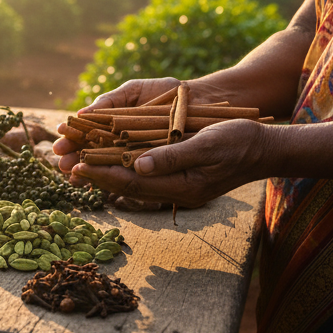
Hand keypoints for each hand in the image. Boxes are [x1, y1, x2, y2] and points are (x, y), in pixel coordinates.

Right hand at [52, 78, 180, 173]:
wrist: (199, 99)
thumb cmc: (166, 91)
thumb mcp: (133, 91)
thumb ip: (109, 101)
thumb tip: (81, 114)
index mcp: (113, 126)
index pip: (86, 137)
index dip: (71, 143)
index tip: (58, 145)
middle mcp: (122, 144)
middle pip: (92, 156)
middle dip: (75, 161)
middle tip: (61, 164)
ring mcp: (137, 157)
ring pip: (108, 169)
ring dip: (89, 174)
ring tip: (74, 176)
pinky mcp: (154, 168)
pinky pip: (133, 176)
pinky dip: (116, 180)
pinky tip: (100, 182)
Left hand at [70, 118, 272, 207]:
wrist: (266, 149)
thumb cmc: (241, 141)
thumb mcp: (208, 144)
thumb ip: (174, 156)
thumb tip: (139, 165)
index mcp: (182, 186)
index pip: (133, 182)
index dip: (103, 173)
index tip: (78, 166)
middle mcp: (177, 191)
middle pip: (127, 185)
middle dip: (97, 176)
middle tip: (66, 167)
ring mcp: (179, 187)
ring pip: (134, 182)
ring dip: (106, 173)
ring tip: (78, 165)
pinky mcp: (181, 179)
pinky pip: (145, 176)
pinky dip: (124, 168)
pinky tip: (108, 161)